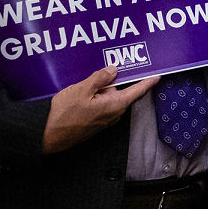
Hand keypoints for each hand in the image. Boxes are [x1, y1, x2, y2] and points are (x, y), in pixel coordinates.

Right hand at [42, 66, 158, 153]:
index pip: (137, 90)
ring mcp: (106, 119)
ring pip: (108, 97)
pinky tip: (81, 94)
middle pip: (120, 90)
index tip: (158, 75)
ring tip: (84, 84)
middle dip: (112, 81)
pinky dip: (94, 97)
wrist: (49, 137)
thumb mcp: (82, 90)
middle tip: (102, 71)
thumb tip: (113, 70)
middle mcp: (115, 113)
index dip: (148, 81)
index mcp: (116, 104)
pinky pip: (100, 104)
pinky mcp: (96, 121)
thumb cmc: (65, 115)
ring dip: (100, 89)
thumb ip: (100, 78)